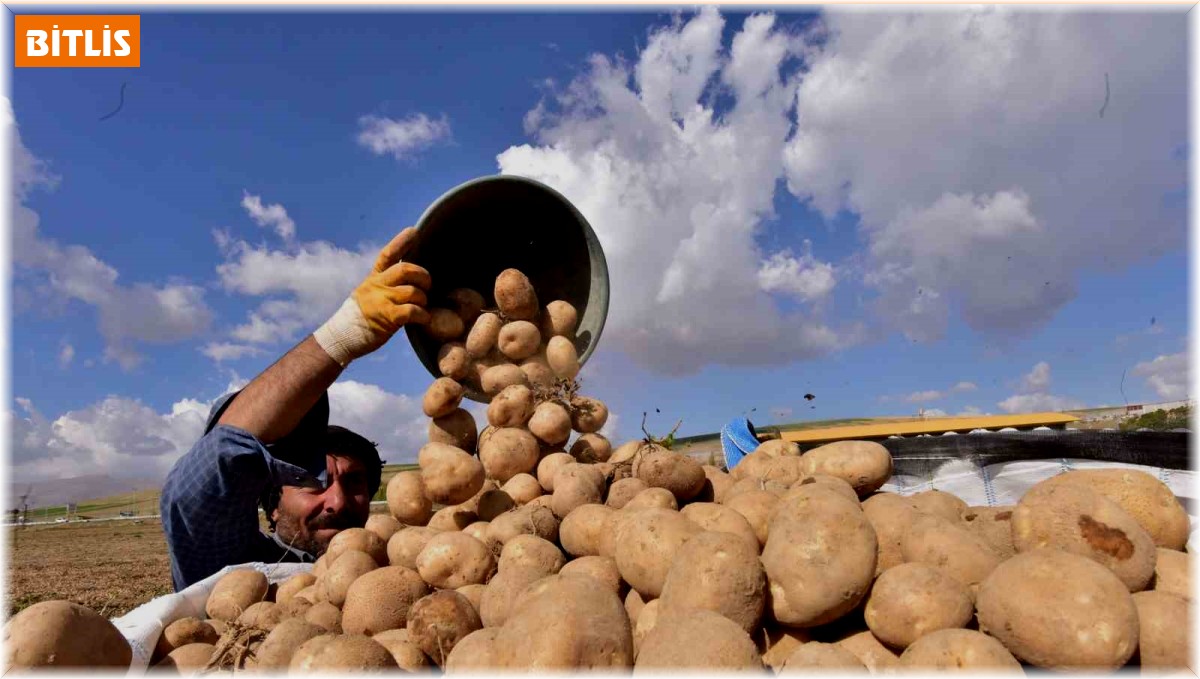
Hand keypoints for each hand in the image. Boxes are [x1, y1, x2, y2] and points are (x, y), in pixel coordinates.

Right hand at [313, 227, 431, 365]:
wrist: (343, 336)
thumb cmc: (361, 316)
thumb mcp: (368, 292)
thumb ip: (385, 284)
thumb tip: (408, 278)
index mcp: (374, 278)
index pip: (388, 254)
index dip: (401, 241)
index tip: (414, 231)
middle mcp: (377, 286)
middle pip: (406, 270)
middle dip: (422, 276)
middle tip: (427, 285)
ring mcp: (381, 300)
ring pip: (412, 291)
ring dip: (423, 300)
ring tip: (422, 307)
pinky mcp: (387, 317)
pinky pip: (412, 310)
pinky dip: (423, 315)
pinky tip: (424, 318)